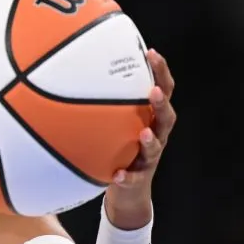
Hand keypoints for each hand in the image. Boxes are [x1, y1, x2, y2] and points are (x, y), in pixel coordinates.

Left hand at [105, 49, 177, 228]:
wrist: (128, 190)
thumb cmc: (120, 147)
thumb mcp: (116, 122)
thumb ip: (106, 100)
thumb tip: (77, 70)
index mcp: (151, 117)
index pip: (162, 90)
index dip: (160, 72)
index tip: (151, 52)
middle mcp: (156, 135)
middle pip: (166, 116)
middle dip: (161, 103)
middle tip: (154, 91)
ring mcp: (149, 158)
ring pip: (155, 147)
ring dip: (150, 140)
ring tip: (143, 134)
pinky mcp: (138, 179)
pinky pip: (133, 178)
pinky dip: (127, 176)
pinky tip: (117, 174)